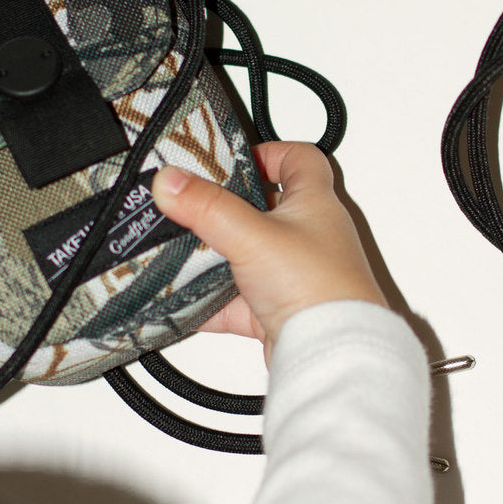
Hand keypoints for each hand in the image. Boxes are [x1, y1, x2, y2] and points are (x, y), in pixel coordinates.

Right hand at [152, 142, 387, 361]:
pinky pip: (236, 301)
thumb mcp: (250, 235)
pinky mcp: (278, 310)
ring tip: (180, 249)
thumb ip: (206, 206)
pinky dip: (210, 302)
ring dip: (215, 257)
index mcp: (315, 204)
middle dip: (225, 210)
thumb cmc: (318, 287)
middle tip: (193, 205)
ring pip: (247, 257)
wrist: (331, 351)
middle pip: (263, 210)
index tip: (234, 159)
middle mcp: (309, 237)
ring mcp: (294, 275)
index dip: (269, 152)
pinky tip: (184, 301)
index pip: (301, 160)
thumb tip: (171, 180)